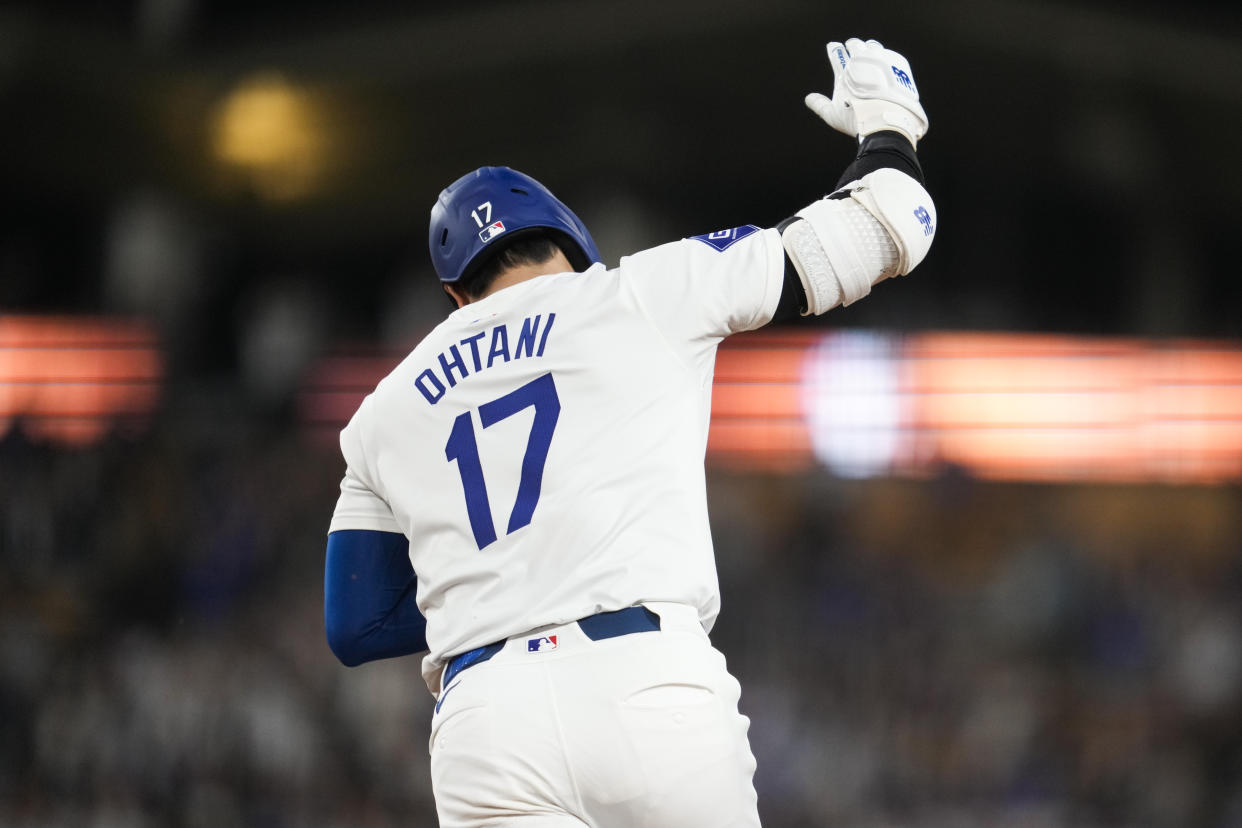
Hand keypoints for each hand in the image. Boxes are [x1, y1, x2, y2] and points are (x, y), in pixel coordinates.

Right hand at [804, 38, 928, 145]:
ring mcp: (880, 60)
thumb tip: (808, 98)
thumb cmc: (856, 119)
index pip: (836, 54)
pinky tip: (885, 63)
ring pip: (872, 46)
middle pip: (855, 45)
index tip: (833, 46)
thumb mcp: (832, 115)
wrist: (886, 120)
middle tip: (851, 46)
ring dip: (869, 48)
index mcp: (844, 72)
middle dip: (852, 45)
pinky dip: (885, 58)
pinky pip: (889, 55)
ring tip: (869, 51)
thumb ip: (819, 105)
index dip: (834, 49)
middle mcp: (862, 61)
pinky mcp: (897, 64)